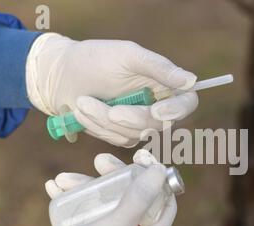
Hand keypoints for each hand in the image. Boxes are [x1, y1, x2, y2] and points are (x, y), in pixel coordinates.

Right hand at [19, 150, 176, 225]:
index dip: (156, 180)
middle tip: (99, 160)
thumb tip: (161, 171)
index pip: (164, 206)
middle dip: (115, 177)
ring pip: (106, 204)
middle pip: (133, 200)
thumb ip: (138, 199)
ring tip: (62, 179)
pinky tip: (54, 187)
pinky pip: (86, 213)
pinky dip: (72, 199)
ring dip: (85, 187)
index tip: (140, 159)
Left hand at [26, 33, 198, 146]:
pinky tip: (83, 112)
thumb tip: (191, 81)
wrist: (61, 75)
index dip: (176, 110)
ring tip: (84, 102)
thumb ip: (159, 68)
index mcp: (164, 83)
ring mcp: (139, 122)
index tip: (156, 111)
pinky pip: (118, 140)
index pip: (187, 102)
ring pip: (136, 135)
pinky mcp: (122, 134)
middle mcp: (157, 104)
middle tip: (109, 108)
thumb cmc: (95, 59)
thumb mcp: (128, 56)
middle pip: (160, 124)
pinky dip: (99, 127)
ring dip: (106, 121)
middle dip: (131, 118)